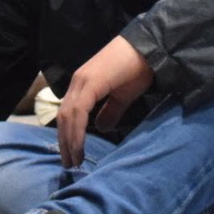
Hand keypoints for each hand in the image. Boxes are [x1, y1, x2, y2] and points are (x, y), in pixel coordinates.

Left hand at [56, 35, 152, 167]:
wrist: (150, 49)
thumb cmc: (138, 70)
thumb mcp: (122, 97)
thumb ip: (110, 111)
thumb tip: (100, 128)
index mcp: (83, 85)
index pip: (68, 114)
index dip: (67, 136)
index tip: (71, 156)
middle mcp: (78, 82)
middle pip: (64, 117)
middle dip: (65, 142)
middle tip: (69, 164)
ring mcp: (82, 81)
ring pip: (68, 115)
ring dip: (69, 140)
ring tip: (74, 160)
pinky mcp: (90, 82)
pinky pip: (78, 111)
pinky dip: (76, 130)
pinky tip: (79, 146)